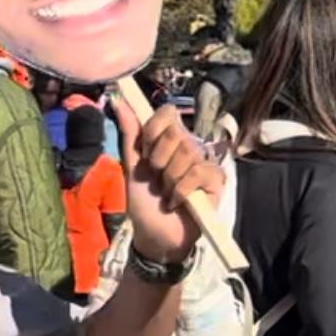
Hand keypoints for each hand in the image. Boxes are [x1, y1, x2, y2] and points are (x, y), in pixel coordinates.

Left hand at [111, 98, 224, 263]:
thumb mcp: (132, 167)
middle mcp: (188, 147)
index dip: (152, 132)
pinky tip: (176, 202)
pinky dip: (180, 191)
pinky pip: (198, 173)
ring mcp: (204, 162)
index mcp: (168, 141)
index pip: (166, 114)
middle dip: (158, 160)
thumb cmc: (143, 201)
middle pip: (176, 134)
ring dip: (168, 180)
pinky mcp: (216, 180)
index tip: (145, 155)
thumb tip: (119, 102)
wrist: (152, 234)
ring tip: (166, 193)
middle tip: (156, 178)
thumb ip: (130, 135)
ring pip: (186, 154)